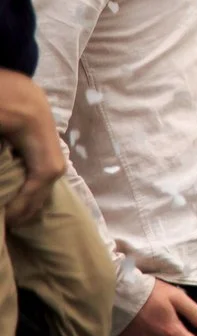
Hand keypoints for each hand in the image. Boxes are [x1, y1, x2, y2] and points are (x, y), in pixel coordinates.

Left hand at [0, 71, 62, 221]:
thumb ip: (0, 153)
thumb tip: (3, 180)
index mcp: (32, 123)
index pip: (46, 171)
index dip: (29, 198)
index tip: (10, 215)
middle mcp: (43, 121)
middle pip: (53, 169)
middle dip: (35, 198)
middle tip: (15, 219)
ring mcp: (41, 117)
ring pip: (49, 161)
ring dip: (36, 187)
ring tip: (17, 208)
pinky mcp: (34, 116)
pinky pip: (41, 151)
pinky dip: (33, 172)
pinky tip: (19, 183)